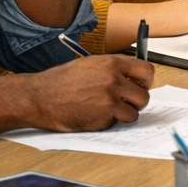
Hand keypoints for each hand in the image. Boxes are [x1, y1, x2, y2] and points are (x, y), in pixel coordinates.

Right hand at [27, 54, 153, 131]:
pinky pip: (117, 122)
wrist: (40, 97)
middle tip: (127, 102)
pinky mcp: (102, 118)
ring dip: (126, 113)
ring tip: (111, 110)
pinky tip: (95, 115)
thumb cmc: (61, 81)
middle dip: (138, 101)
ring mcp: (109, 100)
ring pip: (135, 112)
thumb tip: (134, 76)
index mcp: (112, 64)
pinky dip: (110, 122)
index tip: (143, 85)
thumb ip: (113, 69)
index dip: (147, 81)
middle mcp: (114, 81)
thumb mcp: (90, 64)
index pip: (147, 71)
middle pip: (145, 96)